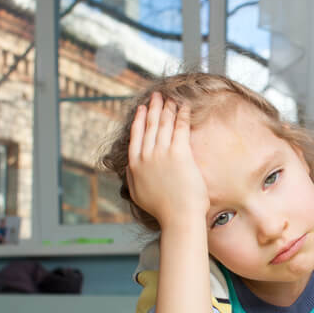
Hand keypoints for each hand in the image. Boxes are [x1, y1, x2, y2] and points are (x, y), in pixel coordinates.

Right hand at [127, 92, 208, 227]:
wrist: (179, 217)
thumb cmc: (163, 210)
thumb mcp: (138, 194)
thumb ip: (132, 177)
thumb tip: (130, 166)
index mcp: (135, 165)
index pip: (136, 135)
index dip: (140, 119)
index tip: (142, 108)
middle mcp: (146, 156)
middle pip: (150, 126)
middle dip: (154, 108)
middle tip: (157, 96)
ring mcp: (162, 154)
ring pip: (164, 124)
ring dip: (167, 108)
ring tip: (170, 98)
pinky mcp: (180, 153)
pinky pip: (180, 128)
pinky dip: (181, 114)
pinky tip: (184, 106)